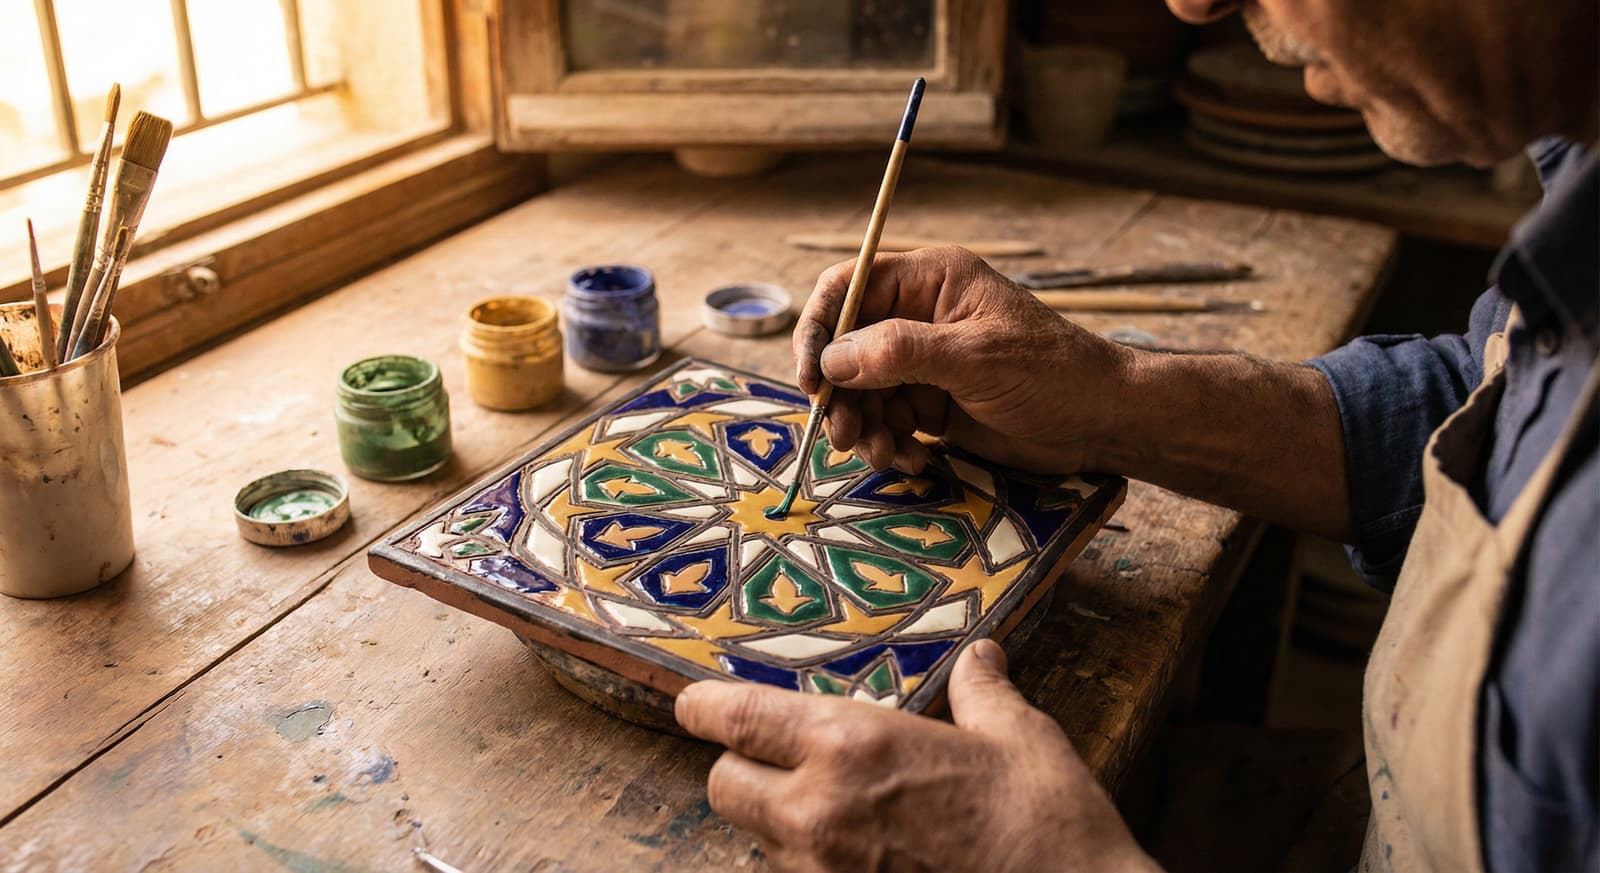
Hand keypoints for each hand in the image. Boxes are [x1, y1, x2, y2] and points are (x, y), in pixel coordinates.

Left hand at [676, 640, 1158, 872]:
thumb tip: (981, 657)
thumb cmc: (1048, 825)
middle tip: (784, 762)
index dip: (703, 707)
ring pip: (759, 841)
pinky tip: (865, 857)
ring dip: (780, 823)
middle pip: (724, 785)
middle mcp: (818, 812)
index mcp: (853, 747)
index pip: (735, 718)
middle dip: (743, 769)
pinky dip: (811, 866)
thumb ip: (982, 693)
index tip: (695, 702)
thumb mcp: (1020, 740)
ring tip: (843, 815)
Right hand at [794, 246, 1134, 474]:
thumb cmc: (1052, 374)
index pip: (849, 287)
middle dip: (841, 395)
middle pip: (846, 347)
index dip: (819, 329)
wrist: (1101, 423)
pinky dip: (889, 444)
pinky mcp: (930, 404)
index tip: (811, 380)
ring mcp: (923, 362)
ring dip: (863, 427)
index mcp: (930, 281)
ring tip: (885, 455)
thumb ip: (901, 353)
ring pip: (861, 391)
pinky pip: (886, 421)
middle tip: (845, 436)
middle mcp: (918, 316)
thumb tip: (833, 359)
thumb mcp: (976, 357)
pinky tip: (914, 460)